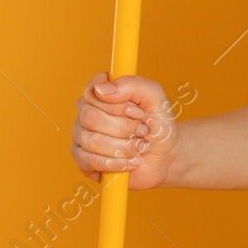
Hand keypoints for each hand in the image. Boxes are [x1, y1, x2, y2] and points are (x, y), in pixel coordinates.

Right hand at [71, 71, 179, 188]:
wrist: (165, 155)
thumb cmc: (158, 123)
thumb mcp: (154, 96)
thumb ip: (131, 85)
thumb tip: (101, 89)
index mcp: (101, 91)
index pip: (92, 91)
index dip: (118, 105)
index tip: (138, 111)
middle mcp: (86, 111)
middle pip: (91, 117)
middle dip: (124, 128)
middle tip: (142, 130)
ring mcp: (81, 136)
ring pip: (92, 141)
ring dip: (124, 146)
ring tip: (140, 146)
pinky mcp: (82, 160)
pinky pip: (90, 162)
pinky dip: (117, 163)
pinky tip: (131, 161)